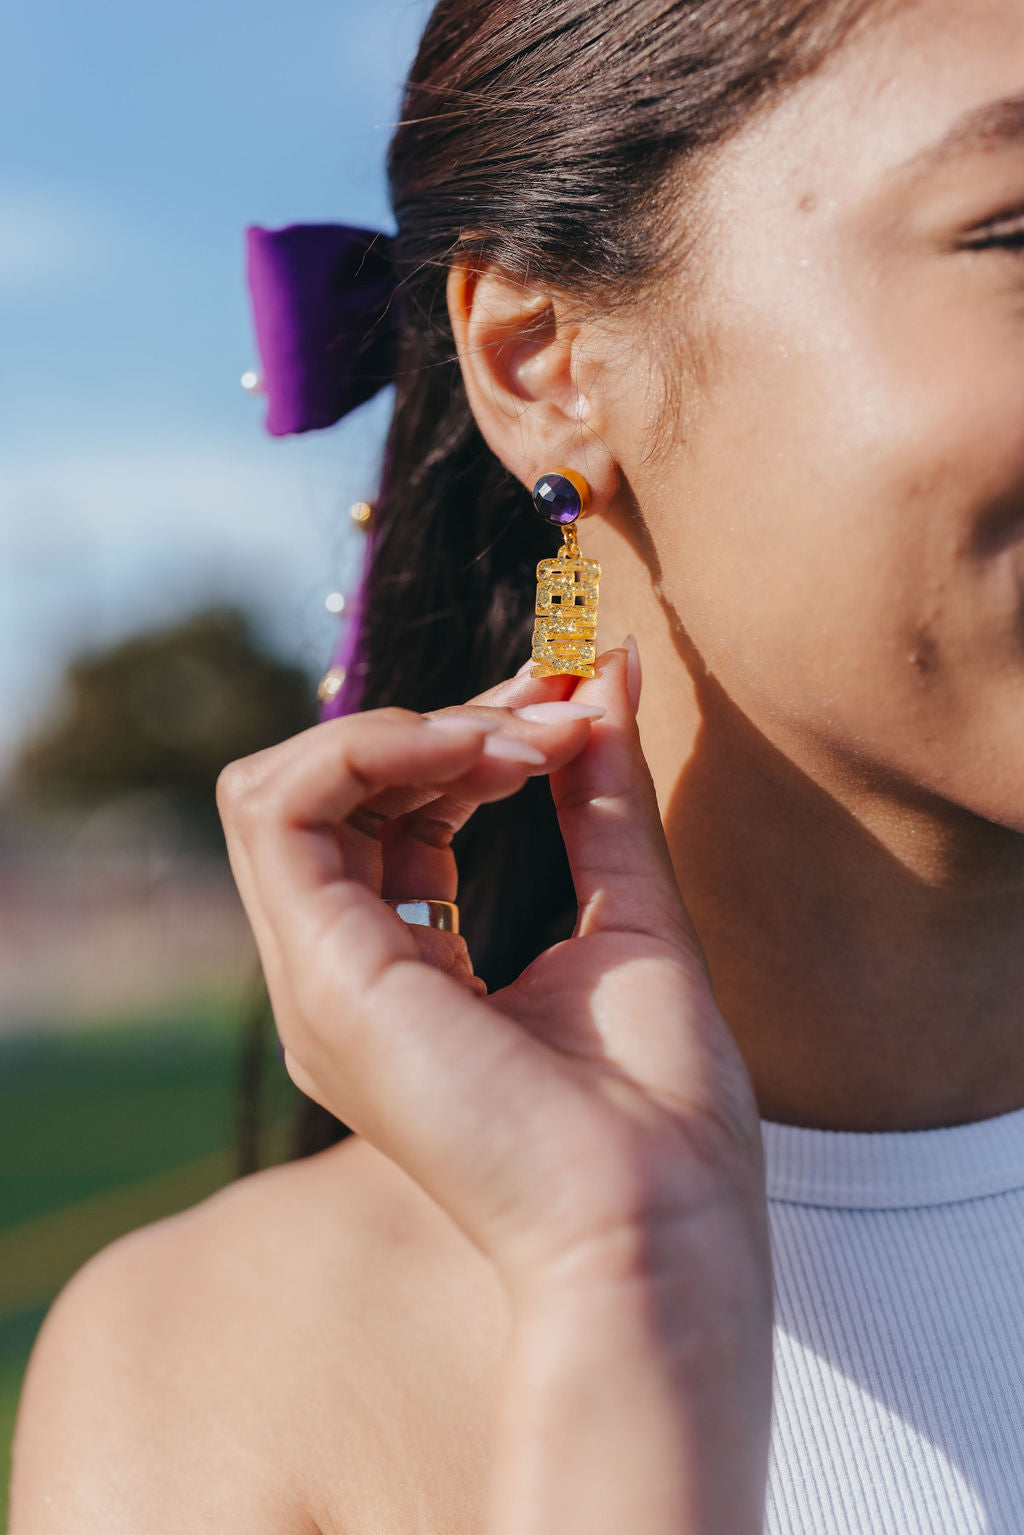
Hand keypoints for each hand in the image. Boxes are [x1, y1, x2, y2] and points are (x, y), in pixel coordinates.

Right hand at [217, 644, 767, 1291]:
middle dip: (441, 720)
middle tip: (551, 706)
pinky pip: (284, 808)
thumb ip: (599, 794)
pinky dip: (373, 748)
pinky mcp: (323, 975)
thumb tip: (603, 671)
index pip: (384, 817)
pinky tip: (481, 750)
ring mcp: (319, 981)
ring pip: (279, 788)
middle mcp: (343, 977)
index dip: (466, 738)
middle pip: (329, 794)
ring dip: (406, 730)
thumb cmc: (659, 1106)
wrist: (657, 1224)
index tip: (568, 704)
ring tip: (521, 740)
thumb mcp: (631, 910)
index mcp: (404, 975)